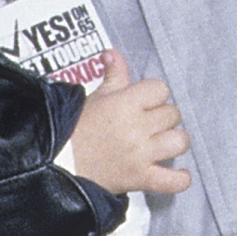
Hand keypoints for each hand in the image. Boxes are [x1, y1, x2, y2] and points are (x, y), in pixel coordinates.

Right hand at [68, 46, 191, 197]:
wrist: (57, 163)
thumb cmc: (73, 130)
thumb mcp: (94, 97)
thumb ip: (113, 75)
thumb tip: (113, 54)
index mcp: (125, 104)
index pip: (160, 89)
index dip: (155, 95)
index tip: (147, 102)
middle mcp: (137, 128)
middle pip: (173, 114)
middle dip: (164, 117)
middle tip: (151, 123)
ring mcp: (141, 154)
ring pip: (179, 142)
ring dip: (175, 142)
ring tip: (165, 143)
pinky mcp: (140, 178)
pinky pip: (173, 181)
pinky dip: (180, 179)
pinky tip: (178, 174)